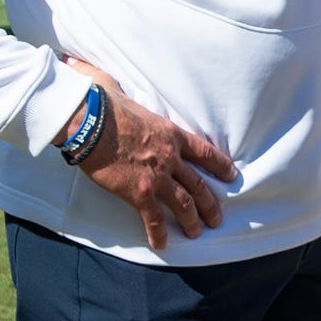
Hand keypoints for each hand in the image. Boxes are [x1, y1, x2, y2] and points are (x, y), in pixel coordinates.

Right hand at [64, 60, 237, 252]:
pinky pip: (154, 218)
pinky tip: (162, 244)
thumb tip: (96, 77)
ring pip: (183, 204)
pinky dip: (159, 233)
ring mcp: (156, 176)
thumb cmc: (101, 103)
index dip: (220, 165)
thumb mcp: (116, 90)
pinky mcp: (138, 193)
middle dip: (210, 204)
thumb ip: (115, 88)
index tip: (231, 176)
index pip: (204, 152)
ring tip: (196, 233)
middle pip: (198, 185)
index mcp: (169, 133)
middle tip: (217, 218)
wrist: (88, 122)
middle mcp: (169, 157)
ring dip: (192, 221)